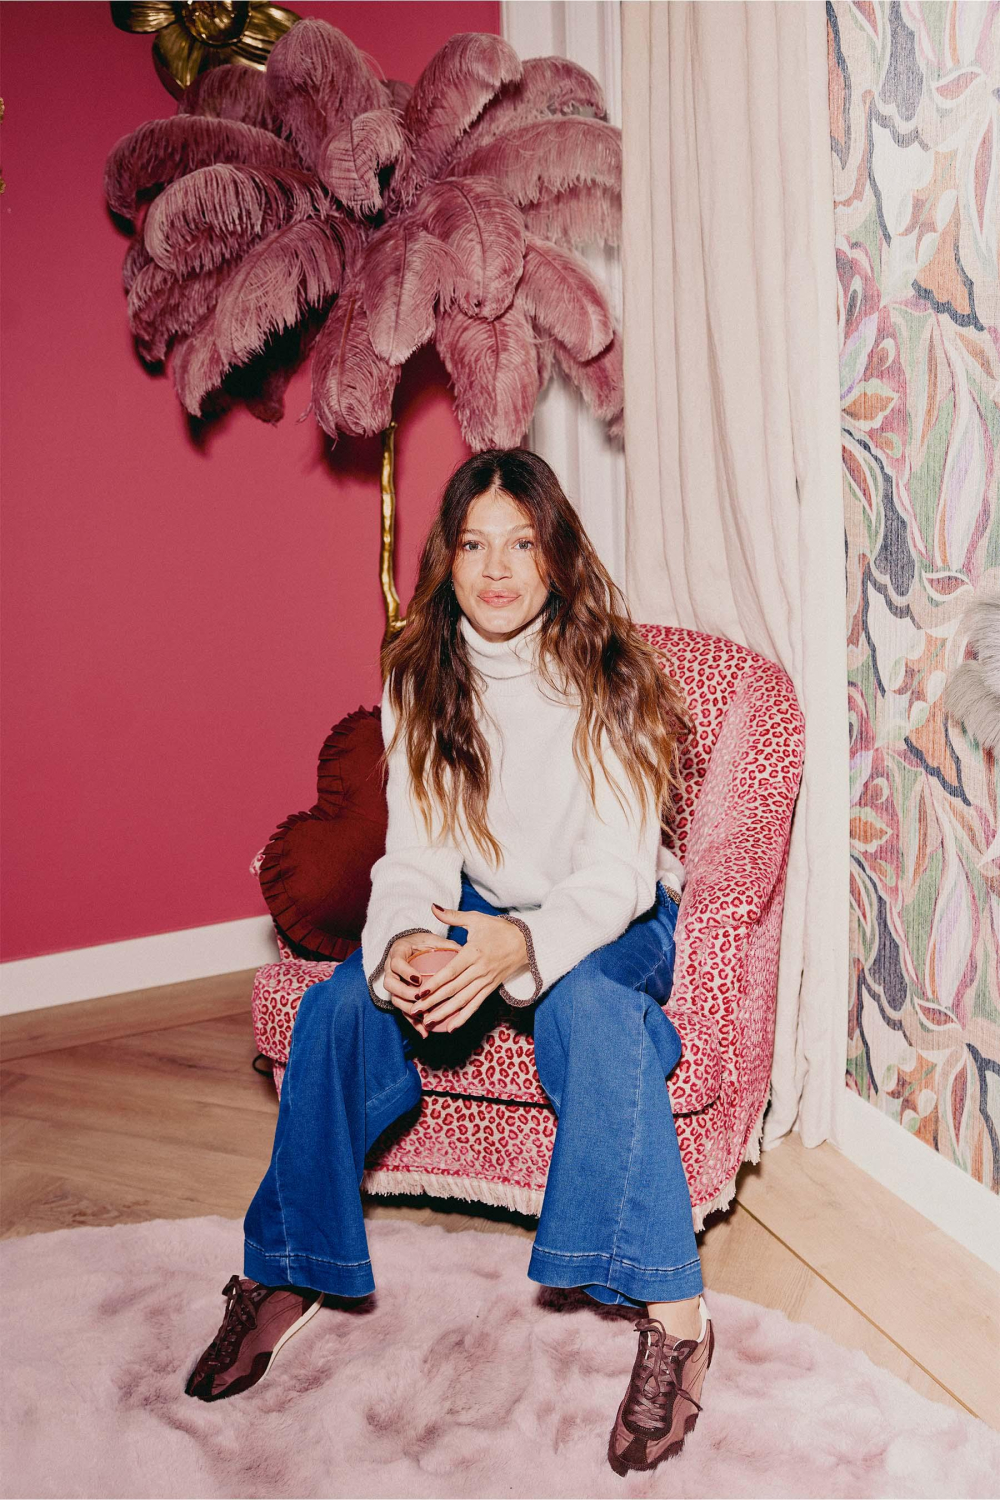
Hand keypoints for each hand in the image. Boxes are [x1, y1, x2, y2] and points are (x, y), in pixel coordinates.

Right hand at [383, 931, 461, 1037]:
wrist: (409, 946)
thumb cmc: (422, 942)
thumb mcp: (431, 939)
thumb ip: (444, 944)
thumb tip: (463, 950)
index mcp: (398, 953)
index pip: (397, 963)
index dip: (405, 972)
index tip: (418, 978)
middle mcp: (391, 969)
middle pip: (390, 984)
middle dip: (405, 993)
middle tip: (420, 997)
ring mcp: (394, 984)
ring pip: (395, 1000)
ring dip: (409, 1010)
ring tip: (423, 1017)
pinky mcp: (400, 997)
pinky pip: (403, 1011)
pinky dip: (413, 1023)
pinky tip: (425, 1032)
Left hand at [411, 903, 528, 1033]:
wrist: (526, 942)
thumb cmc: (498, 929)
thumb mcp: (476, 919)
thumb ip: (452, 916)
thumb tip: (432, 907)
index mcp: (473, 953)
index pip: (451, 972)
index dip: (435, 983)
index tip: (419, 993)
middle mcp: (480, 970)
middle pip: (454, 989)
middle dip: (433, 1002)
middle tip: (415, 1011)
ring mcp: (486, 981)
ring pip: (463, 1001)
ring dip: (444, 1013)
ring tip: (427, 1022)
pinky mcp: (491, 988)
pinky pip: (476, 1005)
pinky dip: (463, 1017)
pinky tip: (451, 1027)